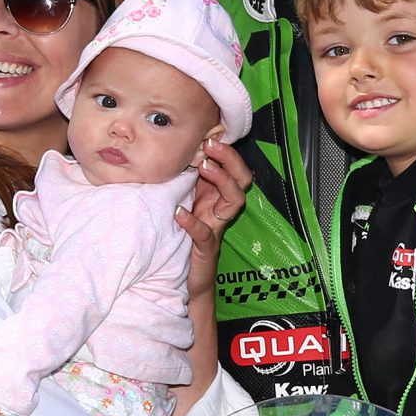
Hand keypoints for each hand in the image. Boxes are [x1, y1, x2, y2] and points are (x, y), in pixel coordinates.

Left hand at [174, 139, 253, 303]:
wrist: (189, 278)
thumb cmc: (185, 237)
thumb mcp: (185, 204)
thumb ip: (184, 183)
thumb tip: (173, 154)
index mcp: (216, 196)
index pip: (234, 168)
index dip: (228, 151)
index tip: (211, 137)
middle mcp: (220, 208)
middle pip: (242, 179)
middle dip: (230, 160)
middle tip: (211, 148)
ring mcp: (216, 227)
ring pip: (235, 200)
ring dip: (222, 181)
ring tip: (204, 168)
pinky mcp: (206, 247)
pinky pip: (204, 233)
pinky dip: (192, 222)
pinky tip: (179, 214)